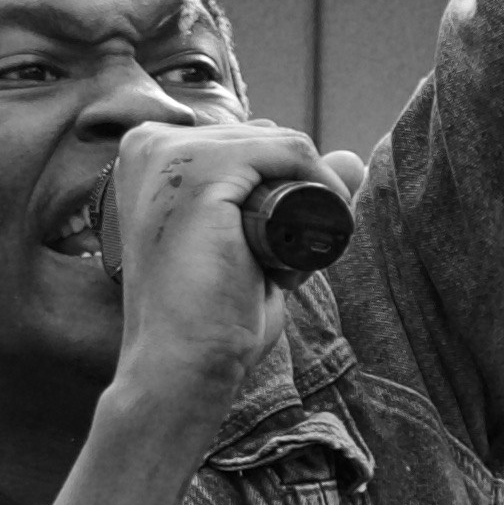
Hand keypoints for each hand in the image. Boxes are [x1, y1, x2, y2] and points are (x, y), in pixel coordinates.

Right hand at [92, 119, 360, 452]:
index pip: (240, 141)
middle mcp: (151, 143)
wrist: (180, 366)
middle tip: (277, 260)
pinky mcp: (201, 173)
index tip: (275, 242)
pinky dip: (319, 184)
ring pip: (280, 144)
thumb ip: (298, 197)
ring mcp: (172, 154)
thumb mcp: (256, 243)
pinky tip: (316, 227)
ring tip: (282, 259)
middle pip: (261, 138)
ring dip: (307, 196)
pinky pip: (289, 152)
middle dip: (292, 192)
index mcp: (148, 154)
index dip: (276, 185)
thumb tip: (355, 158)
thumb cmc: (208, 315)